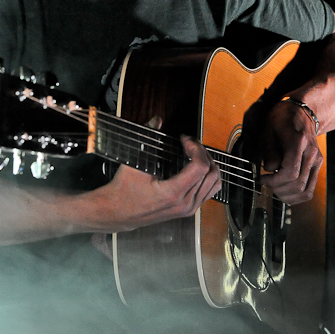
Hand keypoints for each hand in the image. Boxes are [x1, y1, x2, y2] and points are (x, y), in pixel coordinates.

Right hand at [96, 135, 221, 231]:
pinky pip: (210, 191)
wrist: (120, 213)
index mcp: (173, 193)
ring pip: (214, 183)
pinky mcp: (189, 210)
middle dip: (202, 152)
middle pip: (211, 173)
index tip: (185, 139)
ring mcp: (188, 209)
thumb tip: (157, 120)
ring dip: (208, 163)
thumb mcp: (134, 164)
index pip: (200, 167)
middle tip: (189, 143)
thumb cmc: (125, 190)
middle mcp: (185, 203)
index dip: (196, 148)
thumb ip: (147, 140)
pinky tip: (196, 165)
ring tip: (195, 152)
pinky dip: (208, 175)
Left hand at [259, 99, 322, 204]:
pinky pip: (310, 189)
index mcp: (299, 142)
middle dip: (278, 189)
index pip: (290, 172)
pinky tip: (284, 190)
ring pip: (306, 191)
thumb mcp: (268, 128)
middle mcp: (311, 153)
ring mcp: (317, 161)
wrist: (302, 112)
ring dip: (288, 196)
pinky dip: (296, 195)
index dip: (274, 181)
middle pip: (298, 184)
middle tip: (266, 184)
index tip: (262, 179)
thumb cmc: (282, 119)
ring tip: (275, 189)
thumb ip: (269, 150)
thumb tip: (270, 169)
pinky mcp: (317, 166)